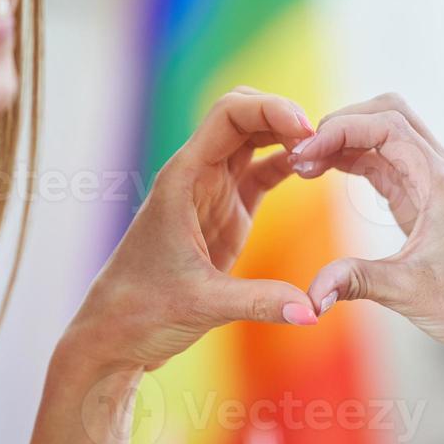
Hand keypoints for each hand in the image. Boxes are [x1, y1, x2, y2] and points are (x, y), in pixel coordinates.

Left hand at [65, 88, 320, 372]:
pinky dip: (287, 165)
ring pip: (253, 139)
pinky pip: (261, 172)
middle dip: (283, 115)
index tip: (307, 128)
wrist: (115, 333)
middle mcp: (196, 176)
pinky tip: (316, 171)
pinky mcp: (225, 212)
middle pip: (243, 115)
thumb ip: (260, 302)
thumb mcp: (203, 305)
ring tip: (327, 154)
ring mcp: (212, 192)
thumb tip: (313, 311)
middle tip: (324, 140)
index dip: (270, 109)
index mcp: (183, 180)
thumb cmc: (142, 311)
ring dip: (288, 136)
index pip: (228, 115)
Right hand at [291, 94, 443, 370]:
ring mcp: (437, 184)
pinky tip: (329, 173)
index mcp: (443, 183)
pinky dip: (357, 160)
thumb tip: (308, 297)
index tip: (303, 154)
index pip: (386, 125)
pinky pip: (390, 162)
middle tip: (301, 154)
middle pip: (388, 114)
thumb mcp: (407, 292)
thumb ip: (354, 281)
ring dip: (347, 140)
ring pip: (388, 135)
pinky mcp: (429, 201)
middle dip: (341, 124)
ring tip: (307, 165)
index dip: (339, 130)